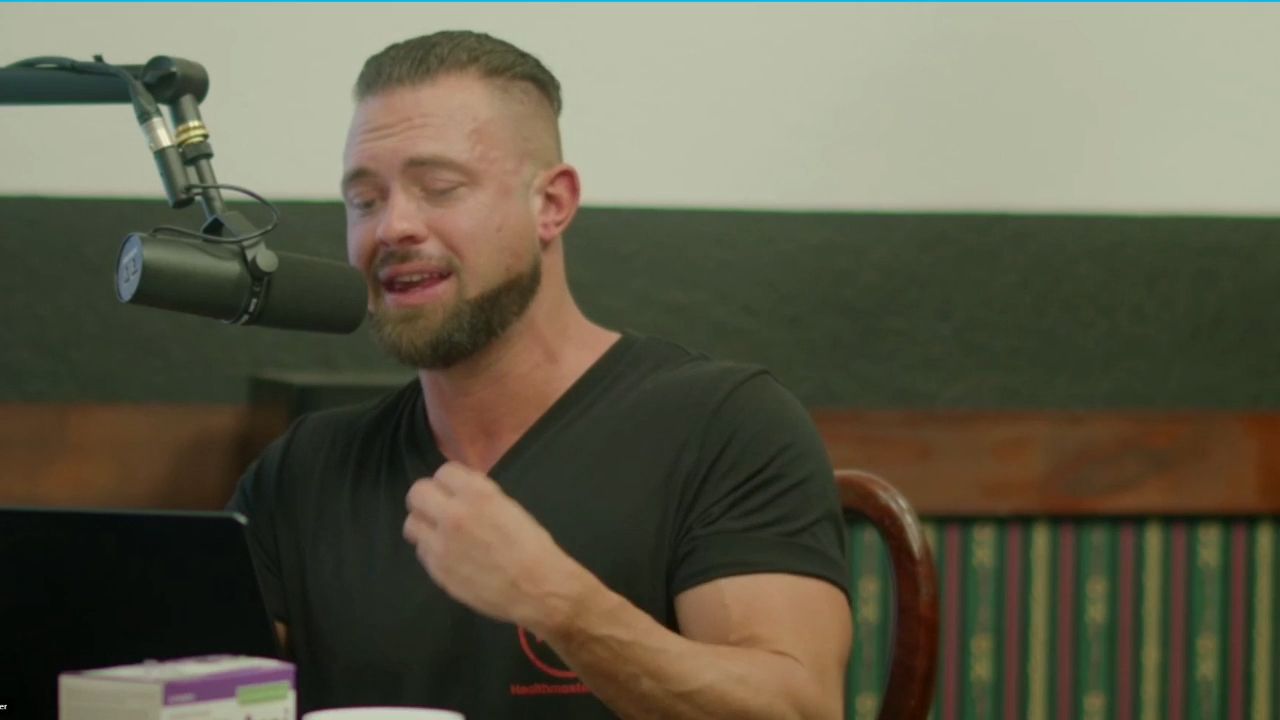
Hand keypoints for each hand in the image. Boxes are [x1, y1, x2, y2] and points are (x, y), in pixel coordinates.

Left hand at [403, 461, 590, 632]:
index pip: (444, 472)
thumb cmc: (531, 546)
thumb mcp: (508, 507)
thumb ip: (479, 496)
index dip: (450, 481)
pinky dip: (431, 550)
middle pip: (417, 493)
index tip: (455, 490)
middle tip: (438, 508)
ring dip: (424, 524)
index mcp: (478, 494)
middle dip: (427, 498)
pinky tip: (449, 555)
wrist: (536, 588)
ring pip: (411, 523)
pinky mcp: (437, 570)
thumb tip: (459, 491)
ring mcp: (441, 544)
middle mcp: (454, 515)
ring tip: (438, 532)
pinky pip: (421, 551)